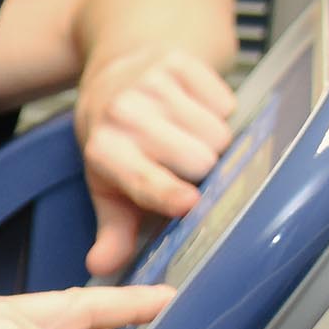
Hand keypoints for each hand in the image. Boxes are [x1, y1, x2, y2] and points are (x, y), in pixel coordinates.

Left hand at [73, 43, 237, 277]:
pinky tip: (195, 111)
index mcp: (105, 150)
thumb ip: (113, 231)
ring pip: (219, 132)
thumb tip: (102, 266)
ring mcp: (152, 84)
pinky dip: (219, 112)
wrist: (117, 74)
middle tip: (185, 165)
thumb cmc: (118, 140)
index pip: (144, 178)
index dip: (169, 193)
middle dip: (203, 170)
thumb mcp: (108, 186)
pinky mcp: (178, 62)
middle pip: (200, 159)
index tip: (188, 203)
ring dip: (214, 142)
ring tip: (188, 137)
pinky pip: (226, 102)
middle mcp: (125, 113)